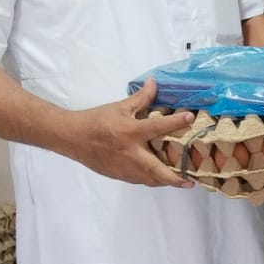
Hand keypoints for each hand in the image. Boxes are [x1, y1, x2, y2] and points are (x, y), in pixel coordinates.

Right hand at [64, 78, 194, 187]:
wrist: (71, 137)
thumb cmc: (96, 120)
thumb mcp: (119, 107)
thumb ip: (141, 98)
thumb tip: (154, 82)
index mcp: (130, 132)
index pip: (158, 126)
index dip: (176, 122)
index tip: (190, 118)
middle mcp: (130, 153)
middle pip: (157, 170)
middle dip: (175, 178)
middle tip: (191, 180)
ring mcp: (124, 167)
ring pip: (150, 179)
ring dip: (166, 181)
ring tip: (182, 181)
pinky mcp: (119, 175)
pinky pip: (140, 180)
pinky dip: (152, 179)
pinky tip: (161, 177)